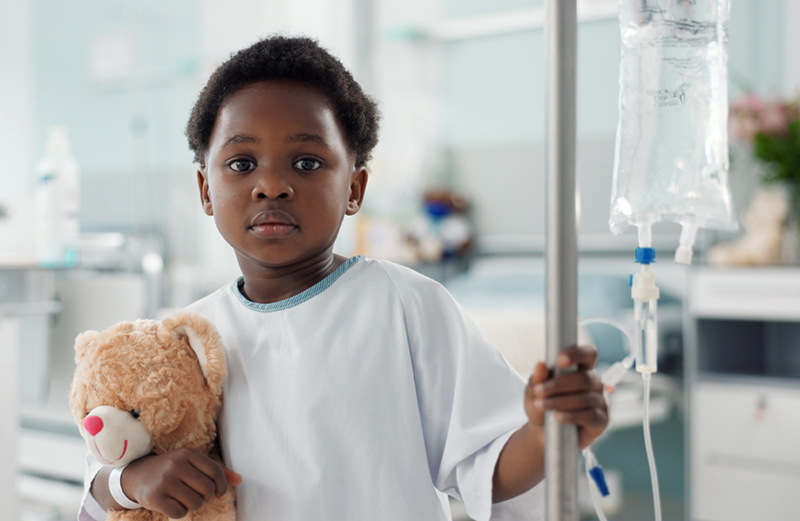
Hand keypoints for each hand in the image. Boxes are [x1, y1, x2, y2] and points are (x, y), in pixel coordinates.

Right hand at [121, 448, 240, 518]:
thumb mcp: (191, 463)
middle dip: (206, 496)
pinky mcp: (155, 498)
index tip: (219, 492)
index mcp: (187, 454)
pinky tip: (173, 504)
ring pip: (195, 503)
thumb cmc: (172, 470)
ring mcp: (164, 481)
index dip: (223, 485)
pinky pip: (179, 513)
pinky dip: (180, 512)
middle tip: (198, 495)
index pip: (215, 471)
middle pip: (207, 489)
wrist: (137, 475)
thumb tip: (239, 480)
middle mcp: (176, 465)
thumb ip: (215, 470)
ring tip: (184, 498)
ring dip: (193, 505)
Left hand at [525, 345, 607, 449]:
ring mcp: (600, 402)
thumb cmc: (540, 406)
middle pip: (584, 378)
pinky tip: (557, 417)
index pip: (588, 354)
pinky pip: (591, 416)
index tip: (560, 360)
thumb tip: (540, 364)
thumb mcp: (533, 392)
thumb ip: (537, 379)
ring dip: (560, 401)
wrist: (541, 433)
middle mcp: (594, 383)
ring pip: (585, 398)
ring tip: (541, 406)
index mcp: (581, 369)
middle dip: (558, 384)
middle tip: (538, 391)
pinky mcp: (601, 421)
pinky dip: (572, 415)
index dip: (578, 354)